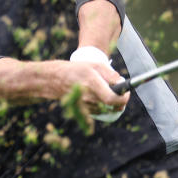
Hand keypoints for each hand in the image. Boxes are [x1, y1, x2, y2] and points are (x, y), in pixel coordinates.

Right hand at [0, 57, 128, 117]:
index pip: (113, 98)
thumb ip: (110, 74)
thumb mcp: (93, 65)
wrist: (51, 81)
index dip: (124, 98)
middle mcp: (88, 97)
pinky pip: (98, 111)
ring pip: (106, 108)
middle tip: (120, 91)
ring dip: (110, 101)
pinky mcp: (82, 111)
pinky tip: (95, 95)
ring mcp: (84, 106)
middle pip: (112, 105)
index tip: (126, 93)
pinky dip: (102, 105)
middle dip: (120, 99)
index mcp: (92, 83)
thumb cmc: (73, 70)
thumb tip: (123, 83)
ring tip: (103, 89)